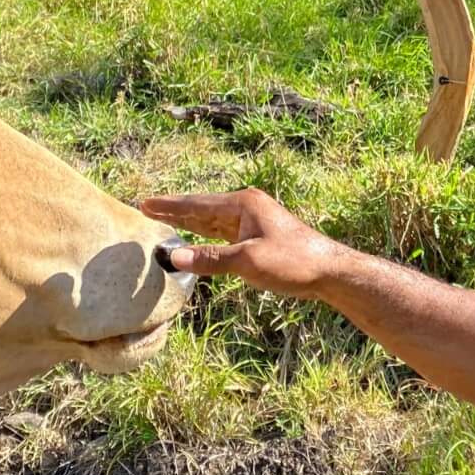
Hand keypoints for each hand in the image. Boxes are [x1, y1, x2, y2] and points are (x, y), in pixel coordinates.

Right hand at [138, 188, 342, 298]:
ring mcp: (253, 221)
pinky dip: (204, 235)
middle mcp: (246, 207)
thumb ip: (210, 259)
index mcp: (243, 204)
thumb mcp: (248, 261)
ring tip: (162, 219)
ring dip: (188, 222)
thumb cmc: (294, 262)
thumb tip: (173, 257)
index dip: (169, 206)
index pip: (197, 205)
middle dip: (174, 210)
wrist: (329, 271)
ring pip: (212, 221)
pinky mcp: (258, 237)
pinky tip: (194, 238)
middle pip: (202, 208)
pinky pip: (223, 233)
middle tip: (146, 207)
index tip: (145, 203)